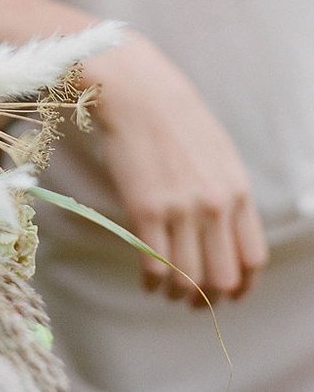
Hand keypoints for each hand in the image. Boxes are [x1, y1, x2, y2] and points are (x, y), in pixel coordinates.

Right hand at [87, 33, 268, 305]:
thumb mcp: (219, 153)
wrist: (138, 91)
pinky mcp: (145, 209)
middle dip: (210, 298)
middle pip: (223, 279)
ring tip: (168, 291)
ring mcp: (180, 210)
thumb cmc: (176, 117)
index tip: (230, 294)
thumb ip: (228, 193)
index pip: (253, 259)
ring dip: (178, 294)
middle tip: (194, 300)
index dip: (243, 286)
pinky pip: (154, 264)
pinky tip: (147, 280)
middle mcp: (215, 206)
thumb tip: (227, 231)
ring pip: (188, 279)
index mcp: (238, 191)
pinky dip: (152, 282)